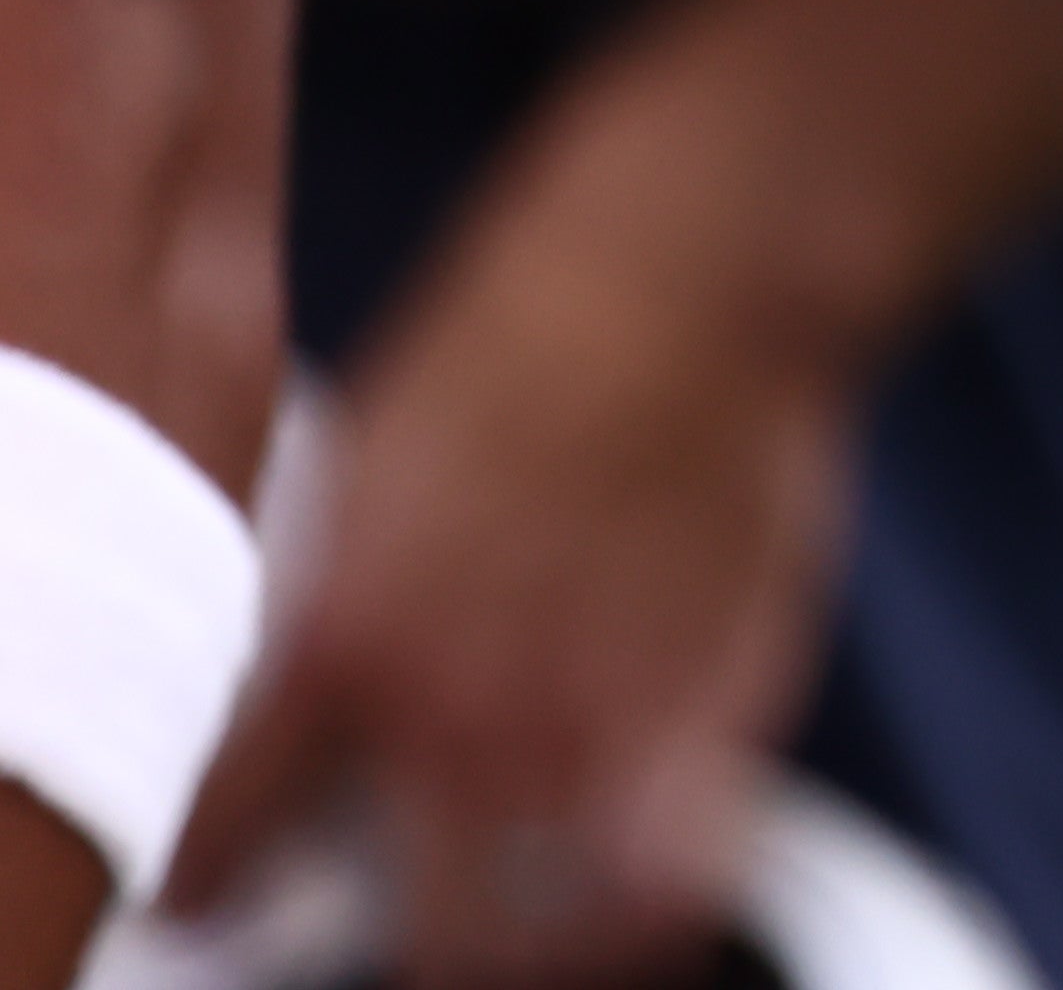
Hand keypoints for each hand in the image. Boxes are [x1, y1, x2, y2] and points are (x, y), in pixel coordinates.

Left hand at [172, 231, 846, 989]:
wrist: (700, 265)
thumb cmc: (535, 317)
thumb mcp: (374, 453)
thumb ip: (349, 594)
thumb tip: (320, 666)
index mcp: (340, 641)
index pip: (224, 839)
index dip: (216, 877)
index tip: (228, 880)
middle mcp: (455, 711)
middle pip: (390, 919)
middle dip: (383, 921)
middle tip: (393, 893)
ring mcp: (594, 719)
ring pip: (522, 930)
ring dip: (511, 930)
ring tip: (513, 914)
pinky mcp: (721, 704)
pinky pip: (668, 880)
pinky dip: (649, 907)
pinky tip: (637, 891)